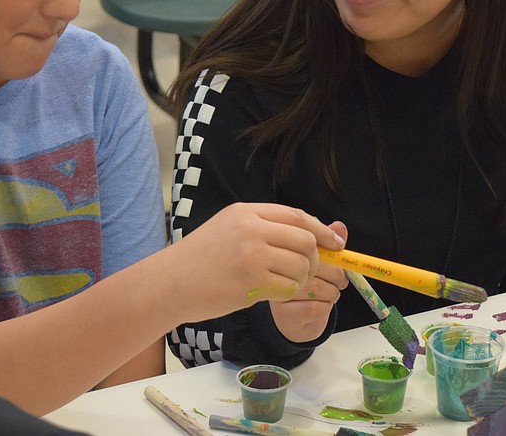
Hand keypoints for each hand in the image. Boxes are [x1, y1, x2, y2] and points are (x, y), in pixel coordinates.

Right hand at [170, 203, 345, 323]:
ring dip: (301, 279)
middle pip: (305, 240)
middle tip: (307, 271)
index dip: (322, 230)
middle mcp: (252, 228)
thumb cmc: (200, 258)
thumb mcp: (230, 229)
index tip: (335, 243)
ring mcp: (252, 255)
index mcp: (247, 211)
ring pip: (301, 266)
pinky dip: (288, 293)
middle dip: (315, 258)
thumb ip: (268, 228)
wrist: (169, 283)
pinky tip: (273, 294)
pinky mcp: (251, 282)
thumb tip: (316, 233)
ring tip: (284, 284)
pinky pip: (289, 288)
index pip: (297, 216)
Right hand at [270, 221, 348, 342]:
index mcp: (282, 251)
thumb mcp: (317, 262)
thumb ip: (327, 244)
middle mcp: (275, 269)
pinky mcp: (284, 312)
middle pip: (315, 264)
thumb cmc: (305, 285)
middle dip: (337, 274)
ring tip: (331, 293)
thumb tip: (339, 227)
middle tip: (341, 279)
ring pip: (318, 287)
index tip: (339, 253)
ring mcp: (278, 291)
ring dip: (333, 292)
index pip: (307, 242)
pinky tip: (321, 305)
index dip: (328, 248)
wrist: (292, 320)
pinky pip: (316, 307)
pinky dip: (326, 307)